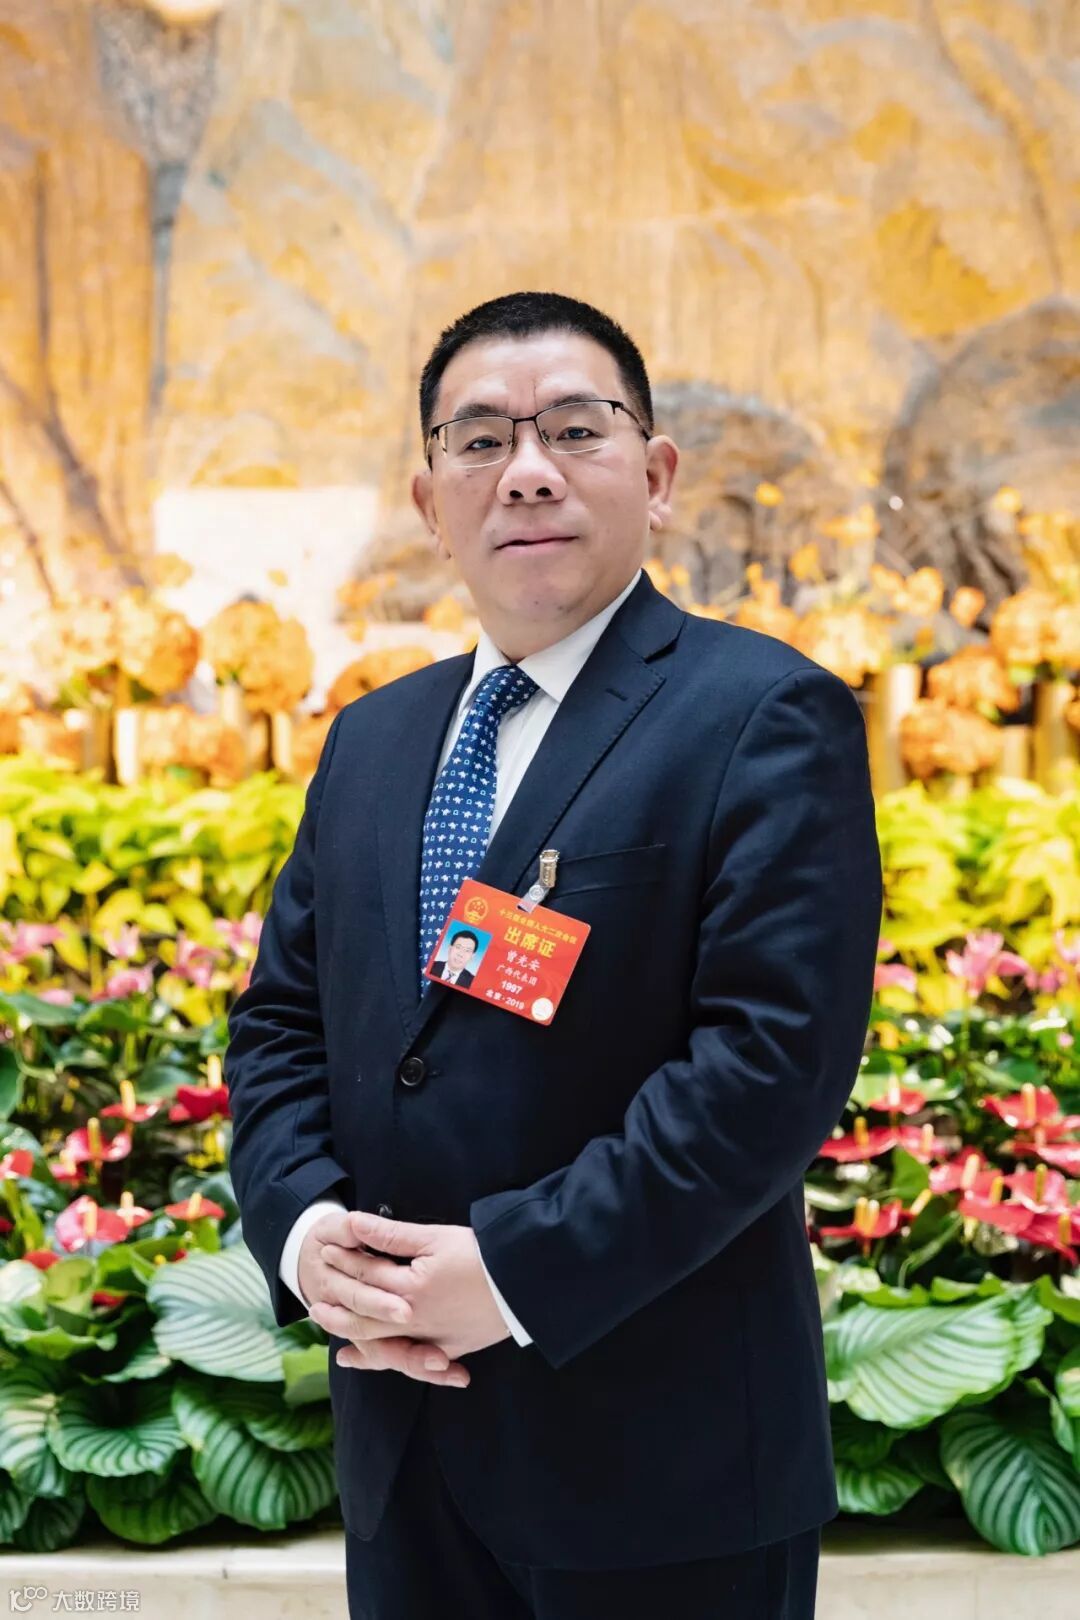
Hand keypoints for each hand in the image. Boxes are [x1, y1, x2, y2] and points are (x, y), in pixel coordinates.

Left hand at [312, 1210, 511, 1376]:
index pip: (368, 1274)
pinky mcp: (450, 1348)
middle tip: (315, 1305)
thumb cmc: (481, 1255)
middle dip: (339, 1308)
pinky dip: (388, 1360)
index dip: (346, 1260)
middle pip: (365, 1317)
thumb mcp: (435, 1237)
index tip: (326, 1249)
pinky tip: (372, 1359)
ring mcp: (432, 1338)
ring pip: (383, 1344)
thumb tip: (354, 1224)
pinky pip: (411, 1359)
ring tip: (334, 1340)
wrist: (524, 1283)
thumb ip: (392, 1236)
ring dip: (356, 1340)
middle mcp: (415, 1319)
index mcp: (409, 1289)